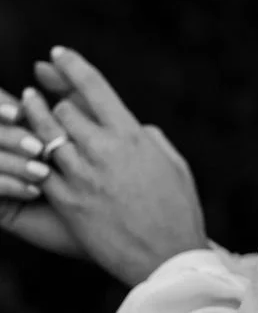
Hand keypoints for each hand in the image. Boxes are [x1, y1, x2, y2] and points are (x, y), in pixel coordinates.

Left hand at [11, 48, 210, 286]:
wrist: (167, 258)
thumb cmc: (177, 210)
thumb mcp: (172, 163)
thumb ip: (147, 137)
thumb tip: (130, 123)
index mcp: (132, 136)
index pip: (93, 87)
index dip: (71, 65)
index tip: (57, 54)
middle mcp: (104, 151)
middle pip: (64, 109)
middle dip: (55, 100)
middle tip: (44, 91)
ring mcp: (82, 177)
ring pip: (45, 135)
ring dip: (34, 118)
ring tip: (25, 105)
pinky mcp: (67, 202)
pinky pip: (40, 170)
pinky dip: (32, 156)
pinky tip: (27, 149)